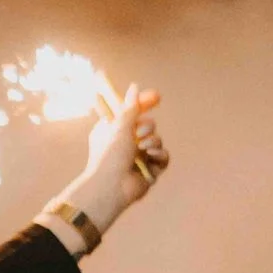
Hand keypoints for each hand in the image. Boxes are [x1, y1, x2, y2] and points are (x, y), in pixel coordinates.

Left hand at [68, 84, 167, 230]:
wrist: (111, 186)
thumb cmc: (109, 155)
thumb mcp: (119, 126)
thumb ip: (130, 107)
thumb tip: (135, 87)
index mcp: (114, 131)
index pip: (132, 112)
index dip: (144, 103)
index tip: (156, 97)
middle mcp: (126, 143)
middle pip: (149, 125)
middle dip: (147, 127)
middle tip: (138, 134)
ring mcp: (139, 157)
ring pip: (157, 140)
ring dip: (153, 142)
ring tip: (142, 149)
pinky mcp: (150, 170)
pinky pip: (163, 156)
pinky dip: (159, 155)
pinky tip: (151, 158)